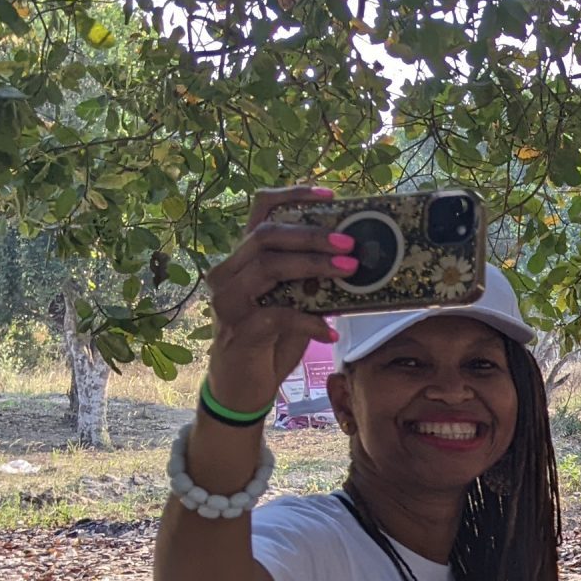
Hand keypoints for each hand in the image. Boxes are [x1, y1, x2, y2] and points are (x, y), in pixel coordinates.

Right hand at [203, 186, 355, 412]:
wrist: (243, 385)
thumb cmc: (271, 339)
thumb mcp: (293, 302)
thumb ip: (309, 280)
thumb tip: (353, 258)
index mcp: (242, 258)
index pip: (260, 210)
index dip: (293, 195)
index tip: (331, 194)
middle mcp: (227, 272)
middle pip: (266, 236)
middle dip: (312, 235)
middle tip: (351, 243)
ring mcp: (227, 300)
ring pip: (268, 267)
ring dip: (314, 267)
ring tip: (349, 271)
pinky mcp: (238, 329)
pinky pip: (277, 316)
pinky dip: (309, 322)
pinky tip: (331, 330)